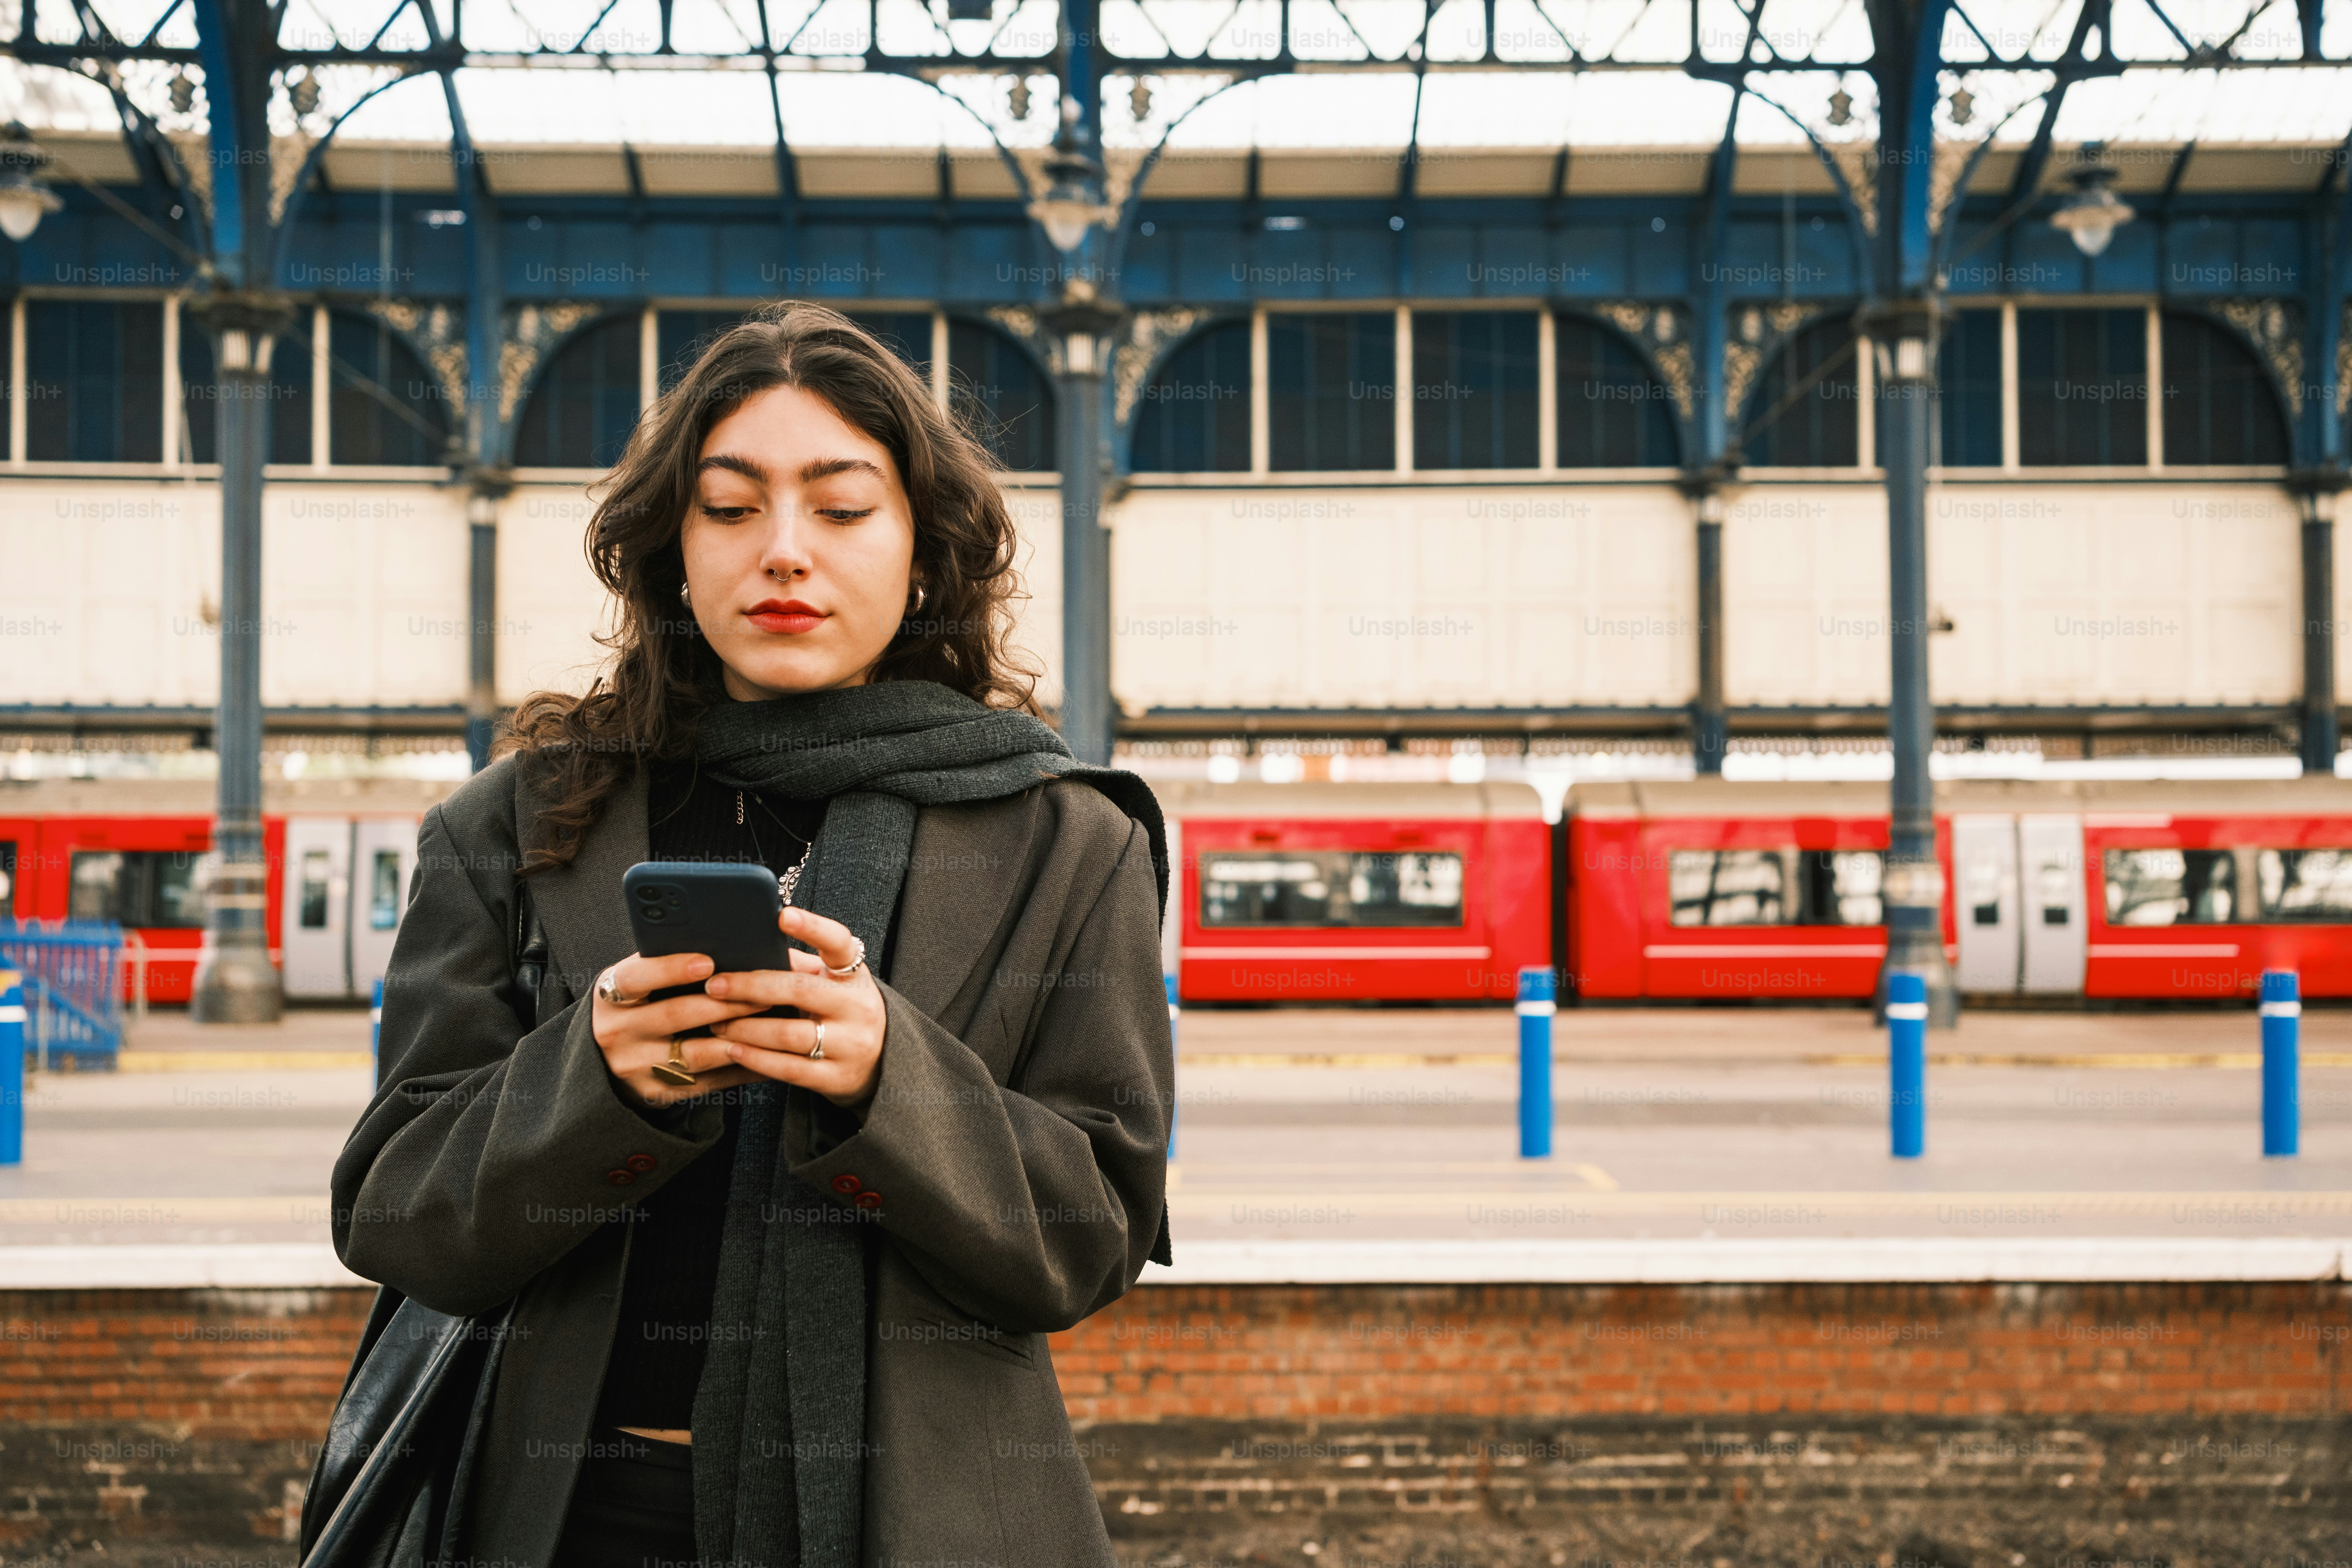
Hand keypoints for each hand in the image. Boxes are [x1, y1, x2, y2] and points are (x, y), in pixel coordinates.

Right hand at [591, 950, 765, 1108]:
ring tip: (773, 1024)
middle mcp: (619, 1033)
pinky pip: (709, 1082)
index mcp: (610, 996)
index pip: (636, 978)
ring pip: (697, 1054)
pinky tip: (768, 1055)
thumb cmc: (633, 1008)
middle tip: (764, 993)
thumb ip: (661, 965)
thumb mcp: (633, 983)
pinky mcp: (659, 1093)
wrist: (604, 1064)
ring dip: (739, 1038)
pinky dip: (742, 1069)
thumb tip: (717, 945)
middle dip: (726, 1003)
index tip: (707, 962)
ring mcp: (638, 1067)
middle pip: (677, 1015)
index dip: (671, 970)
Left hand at [705, 906, 887, 1109]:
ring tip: (717, 1024)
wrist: (881, 1062)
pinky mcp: (837, 1078)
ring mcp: (851, 1045)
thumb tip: (748, 949)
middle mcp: (858, 1008)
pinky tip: (733, 1050)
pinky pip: (789, 1069)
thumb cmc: (842, 1012)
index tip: (783, 915)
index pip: (839, 944)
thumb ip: (798, 966)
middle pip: (800, 990)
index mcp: (854, 976)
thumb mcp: (831, 984)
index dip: (812, 928)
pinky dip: (756, 1059)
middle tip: (715, 986)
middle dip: (751, 987)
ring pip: (790, 1034)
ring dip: (746, 1029)